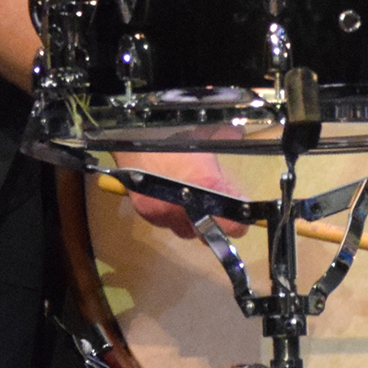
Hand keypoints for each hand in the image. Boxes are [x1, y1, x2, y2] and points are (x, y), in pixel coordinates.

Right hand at [122, 149, 247, 238]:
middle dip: (209, 222)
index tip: (237, 216)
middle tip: (207, 204)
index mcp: (208, 186)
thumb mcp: (199, 138)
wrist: (129, 139)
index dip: (237, 223)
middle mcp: (188, 208)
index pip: (234, 226)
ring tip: (183, 200)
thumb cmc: (169, 139)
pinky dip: (166, 213)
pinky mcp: (146, 214)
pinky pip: (163, 222)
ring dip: (187, 220)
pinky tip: (163, 197)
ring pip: (184, 230)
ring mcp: (165, 214)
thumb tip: (239, 134)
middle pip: (207, 233)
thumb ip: (222, 141)